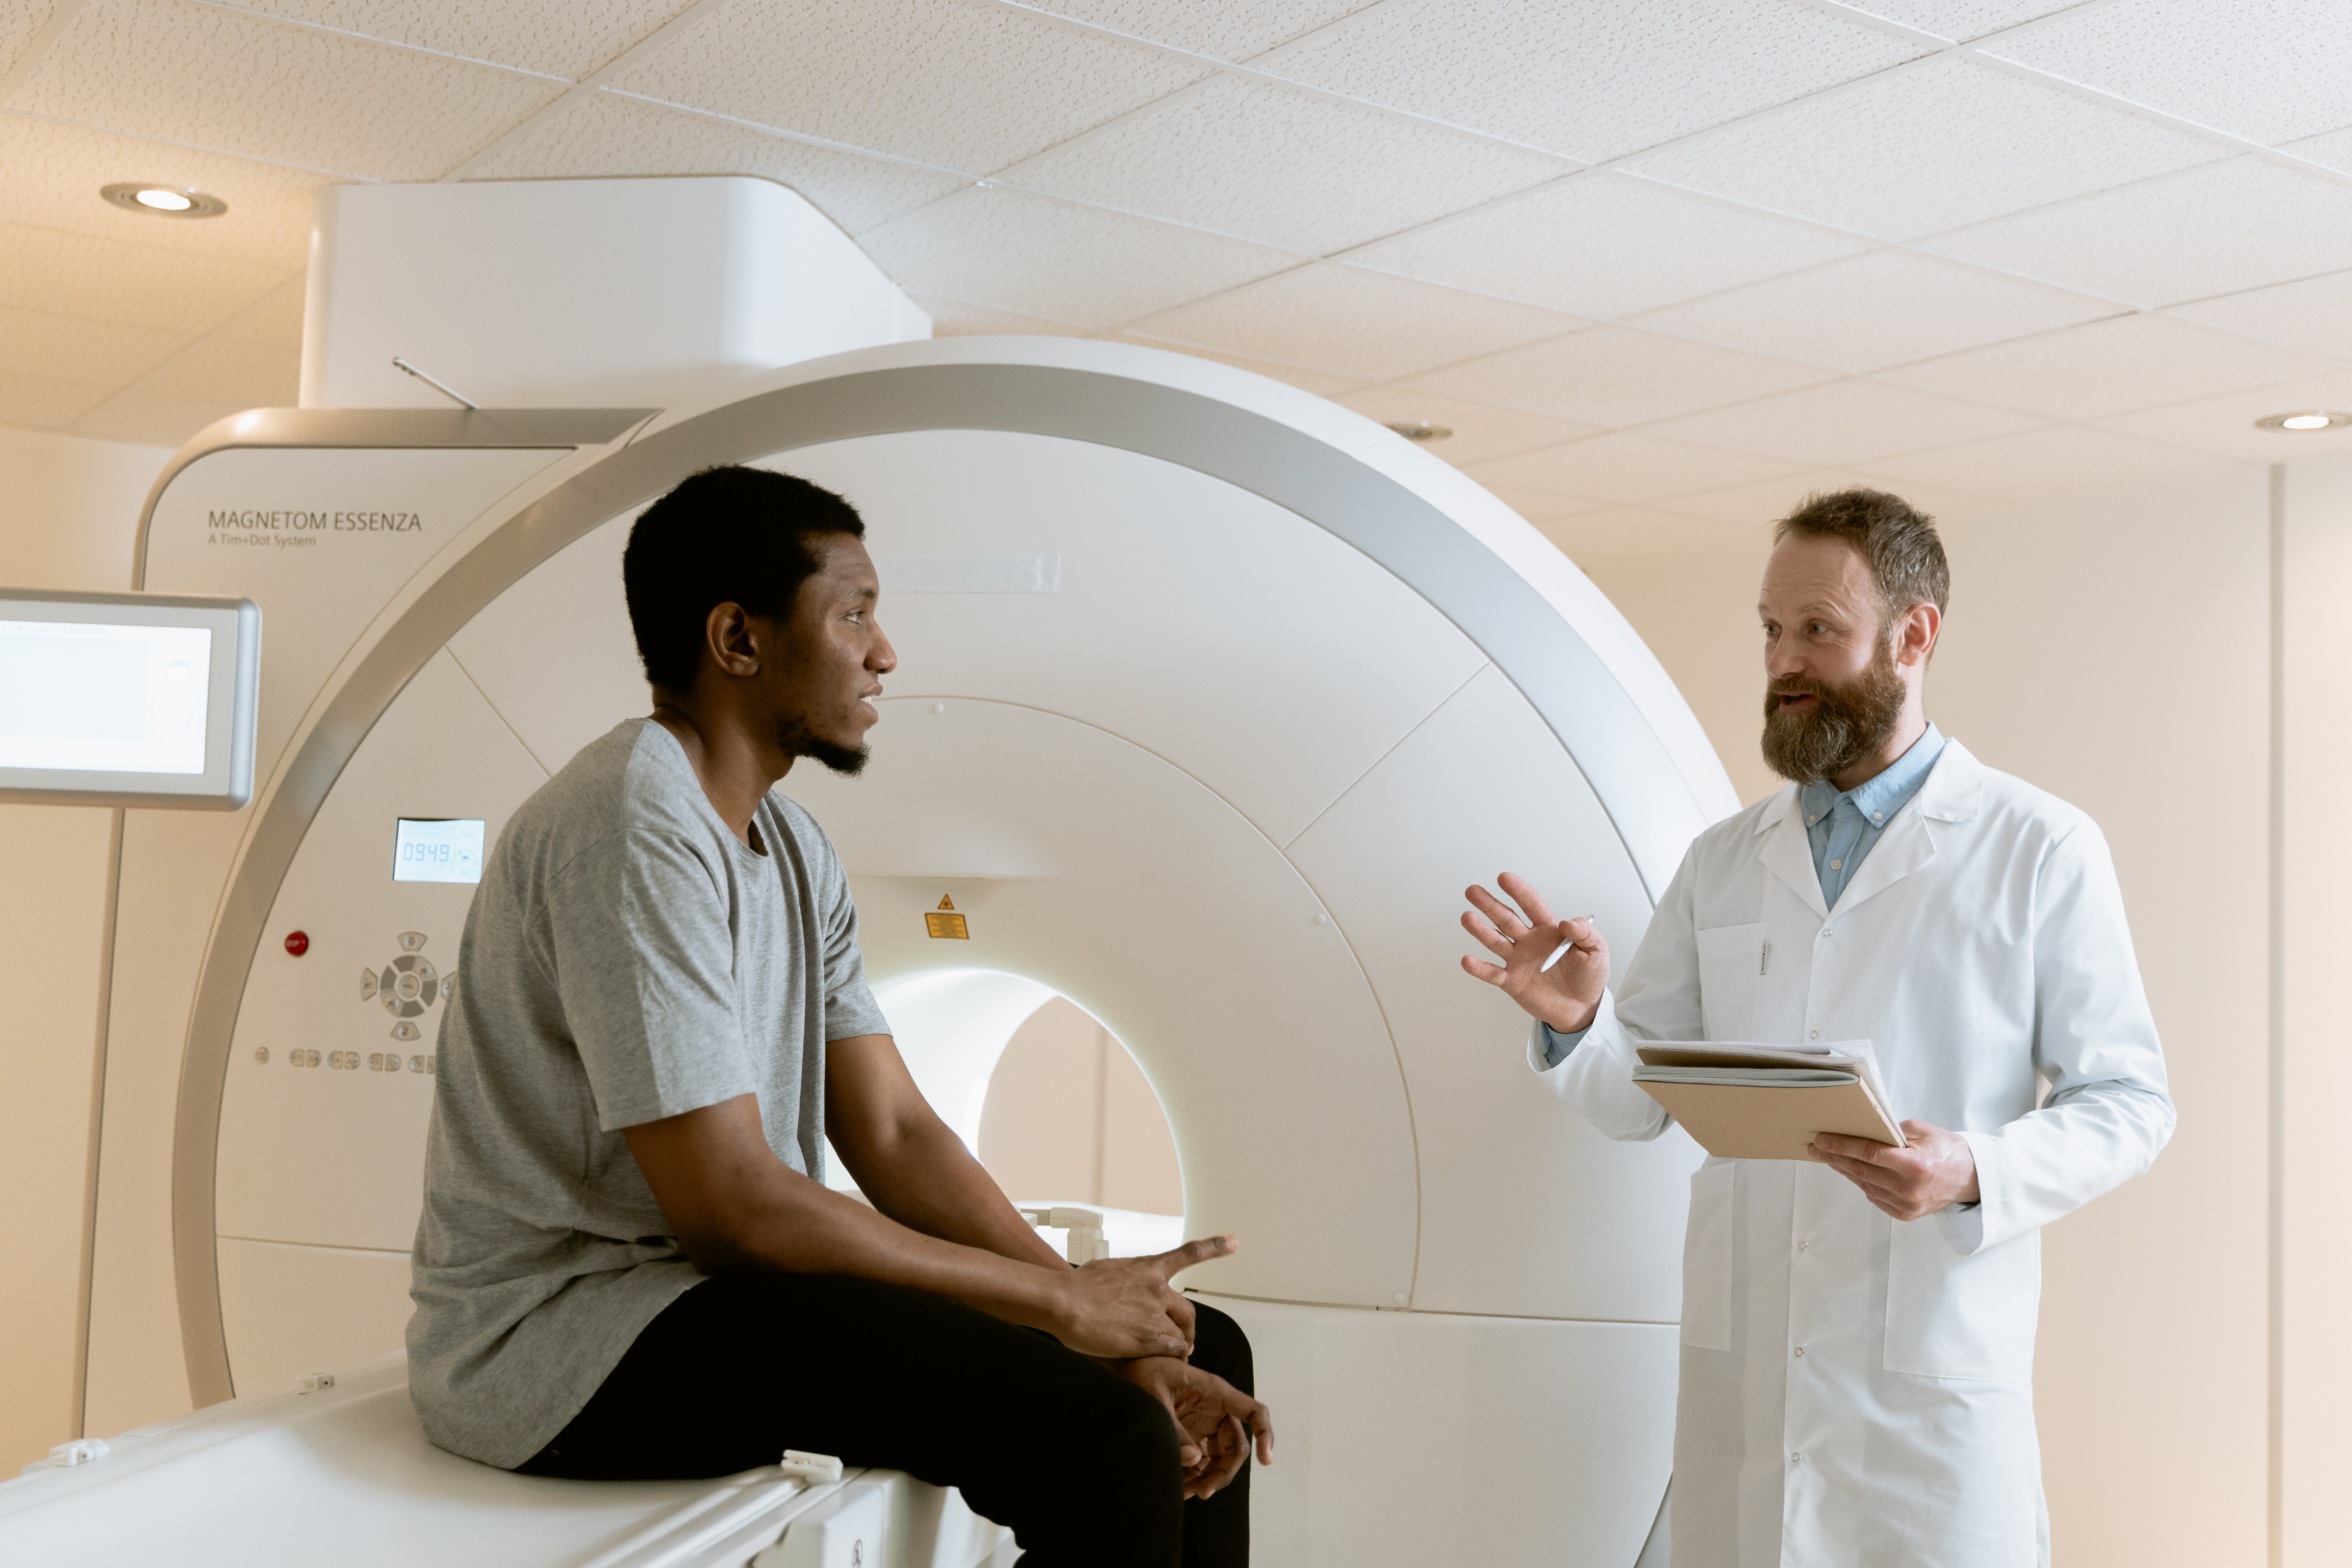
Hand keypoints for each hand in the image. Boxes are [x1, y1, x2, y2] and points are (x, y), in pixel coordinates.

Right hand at [1051, 1237, 1234, 1358]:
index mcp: (1148, 1268)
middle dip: (1189, 1326)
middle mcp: (1157, 1289)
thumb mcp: (1107, 1269)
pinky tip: (1169, 1360)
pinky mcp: (1149, 1339)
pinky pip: (1173, 1349)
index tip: (1234, 1241)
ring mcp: (1155, 1314)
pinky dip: (1174, 1355)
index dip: (1214, 1247)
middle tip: (1188, 1338)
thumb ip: (1126, 1278)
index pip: (1188, 1254)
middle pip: (1187, 1311)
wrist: (1065, 1302)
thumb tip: (1125, 1284)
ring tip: (1173, 1355)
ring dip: (1178, 1345)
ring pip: (1179, 1333)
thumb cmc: (1076, 1286)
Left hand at [1112, 1356, 1273, 1499]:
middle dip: (1224, 1473)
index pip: (1253, 1412)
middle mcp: (1216, 1411)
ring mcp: (1205, 1426)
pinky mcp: (1193, 1437)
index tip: (1266, 1461)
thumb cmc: (1144, 1372)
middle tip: (1203, 1492)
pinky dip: (1195, 1478)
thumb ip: (1173, 1428)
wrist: (1128, 1370)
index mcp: (1215, 1393)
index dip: (1265, 1434)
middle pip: (1236, 1448)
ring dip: (1208, 1480)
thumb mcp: (1154, 1396)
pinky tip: (1180, 1488)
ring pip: (1220, 1460)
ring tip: (1185, 1493)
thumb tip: (1195, 1460)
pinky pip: (1202, 1463)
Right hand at [1460, 872, 1607, 1034]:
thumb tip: (1567, 922)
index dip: (1518, 891)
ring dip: (1480, 930)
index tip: (1504, 878)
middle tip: (1473, 891)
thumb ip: (1585, 933)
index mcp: (1549, 930)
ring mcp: (1518, 961)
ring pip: (1495, 941)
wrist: (1582, 1009)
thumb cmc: (1589, 977)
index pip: (1531, 905)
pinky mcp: (1512, 982)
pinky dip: (1479, 968)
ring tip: (1467, 917)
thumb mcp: (1597, 951)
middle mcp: (1529, 941)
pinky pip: (1493, 973)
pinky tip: (1467, 960)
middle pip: (1506, 919)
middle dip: (1490, 905)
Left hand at [1809, 1120, 1980, 1219]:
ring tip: (1828, 1157)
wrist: (1972, 1179)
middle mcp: (1909, 1189)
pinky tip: (1851, 1171)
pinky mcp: (1904, 1214)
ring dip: (1844, 1170)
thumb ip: (1891, 1130)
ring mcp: (1906, 1205)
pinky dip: (1862, 1182)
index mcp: (1915, 1166)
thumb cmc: (1948, 1150)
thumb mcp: (1922, 1131)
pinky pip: (1874, 1196)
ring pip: (1864, 1185)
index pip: (1869, 1154)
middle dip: (1834, 1157)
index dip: (1842, 1146)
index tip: (1821, 1140)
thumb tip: (1861, 1129)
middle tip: (1815, 1147)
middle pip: (1861, 1171)